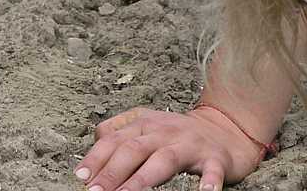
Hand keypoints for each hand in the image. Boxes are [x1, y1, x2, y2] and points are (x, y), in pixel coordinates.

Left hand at [75, 106, 265, 190]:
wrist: (226, 129)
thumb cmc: (178, 134)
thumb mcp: (146, 125)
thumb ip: (120, 131)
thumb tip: (95, 144)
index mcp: (144, 123)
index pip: (113, 139)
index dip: (96, 158)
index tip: (81, 176)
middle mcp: (164, 131)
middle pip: (134, 149)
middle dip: (112, 172)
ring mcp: (190, 144)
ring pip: (164, 160)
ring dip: (144, 179)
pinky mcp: (215, 159)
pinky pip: (212, 172)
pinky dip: (207, 184)